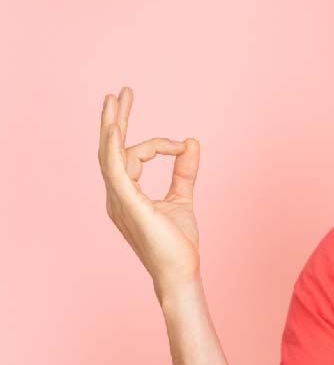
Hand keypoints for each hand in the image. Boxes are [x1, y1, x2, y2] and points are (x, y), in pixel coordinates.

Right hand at [98, 86, 201, 301]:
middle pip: (111, 149)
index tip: (181, 144)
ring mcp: (119, 200)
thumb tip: (190, 142)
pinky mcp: (129, 204)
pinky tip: (116, 130)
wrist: (181, 271)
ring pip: (111, 155)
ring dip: (114, 125)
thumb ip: (183, 171)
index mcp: (127, 194)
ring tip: (116, 98)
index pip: (130, 156)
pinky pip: (117, 171)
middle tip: (120, 92)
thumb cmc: (177, 243)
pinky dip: (116, 149)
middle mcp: (117, 195)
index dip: (156, 143)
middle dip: (116, 119)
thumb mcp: (182, 197)